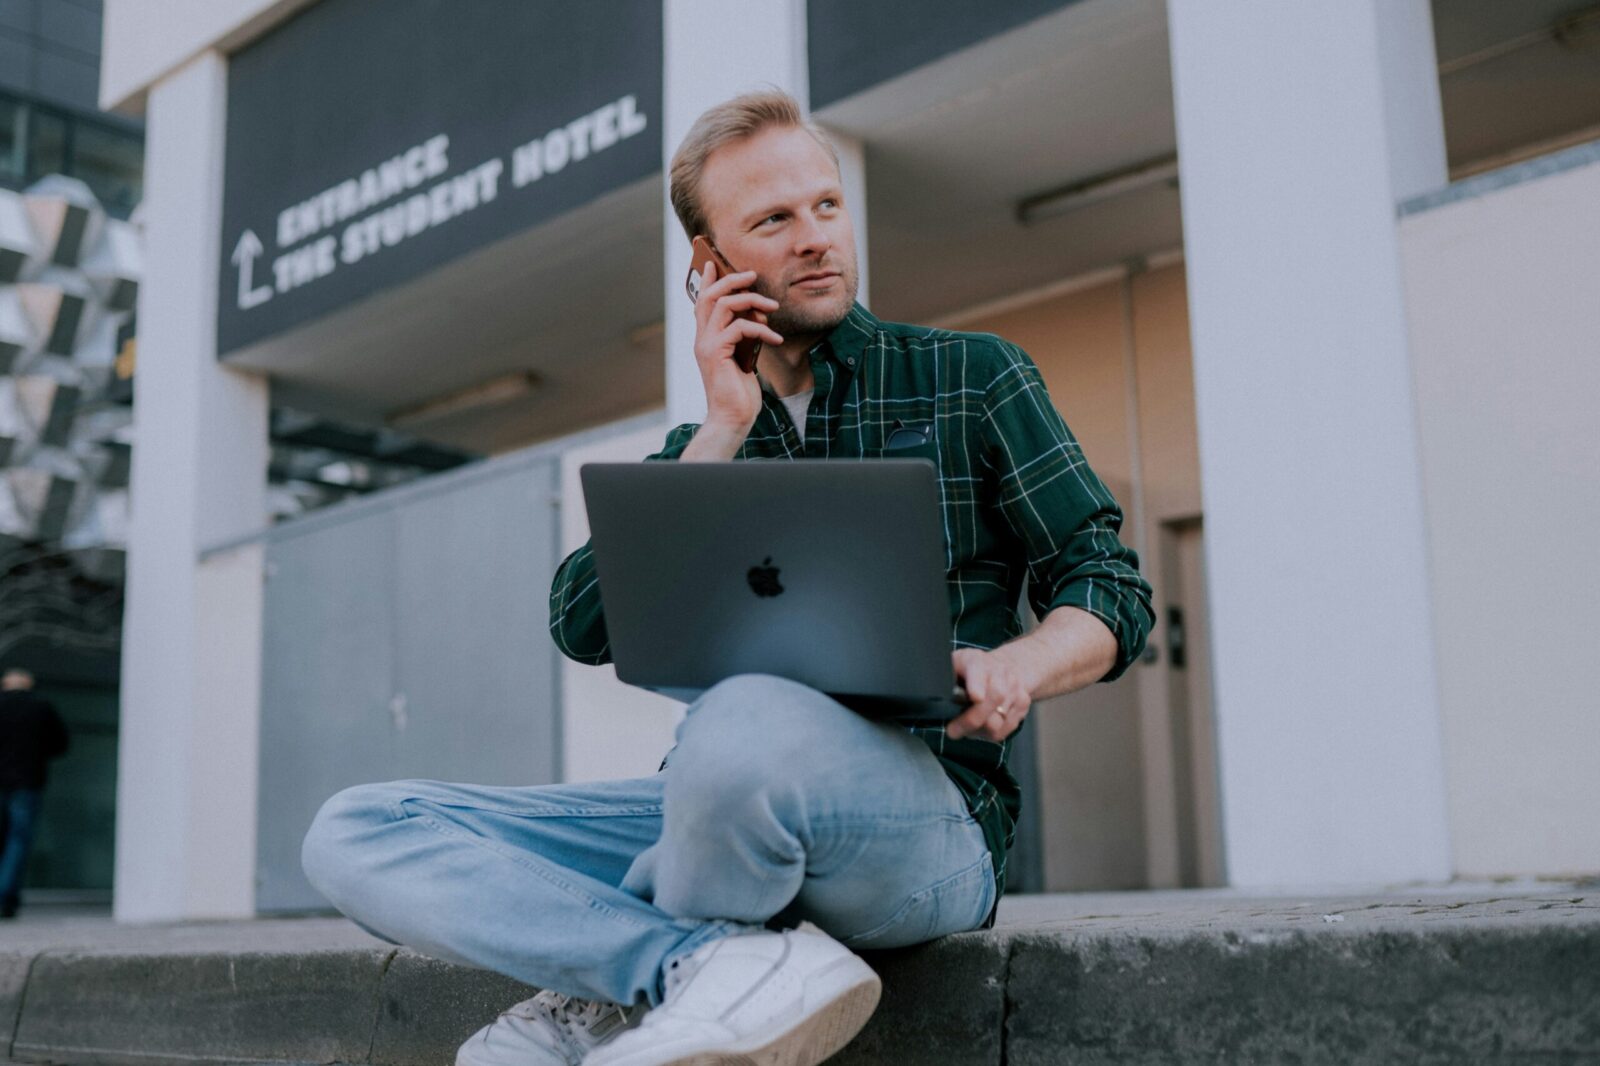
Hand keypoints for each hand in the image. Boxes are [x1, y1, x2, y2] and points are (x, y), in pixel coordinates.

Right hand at [693, 260, 783, 431]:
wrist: (733, 419)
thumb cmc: (740, 393)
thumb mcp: (743, 359)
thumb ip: (742, 339)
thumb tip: (755, 318)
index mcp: (706, 339)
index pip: (701, 302)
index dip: (707, 280)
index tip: (713, 261)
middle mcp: (702, 339)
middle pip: (710, 295)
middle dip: (731, 280)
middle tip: (752, 275)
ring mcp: (706, 345)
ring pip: (723, 305)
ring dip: (751, 300)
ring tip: (772, 306)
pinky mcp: (716, 353)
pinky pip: (739, 327)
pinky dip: (760, 328)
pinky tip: (775, 338)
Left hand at [947, 648, 1033, 741]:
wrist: (1005, 666)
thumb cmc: (971, 670)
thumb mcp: (953, 666)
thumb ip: (945, 679)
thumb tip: (935, 698)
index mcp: (977, 661)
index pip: (979, 671)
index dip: (977, 685)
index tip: (974, 697)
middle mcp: (1000, 672)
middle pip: (994, 698)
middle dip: (971, 719)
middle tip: (953, 730)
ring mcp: (1014, 688)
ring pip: (998, 719)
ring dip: (978, 730)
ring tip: (965, 727)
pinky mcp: (1022, 704)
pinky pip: (1005, 728)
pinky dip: (989, 733)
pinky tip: (980, 727)